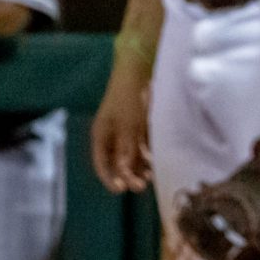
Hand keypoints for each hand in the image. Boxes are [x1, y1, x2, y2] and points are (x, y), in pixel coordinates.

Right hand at [91, 59, 152, 191]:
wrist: (142, 69)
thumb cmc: (131, 97)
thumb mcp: (128, 125)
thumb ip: (127, 148)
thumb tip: (124, 171)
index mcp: (101, 134)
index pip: (102, 163)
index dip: (110, 177)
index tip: (120, 189)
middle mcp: (112, 134)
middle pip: (117, 161)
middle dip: (128, 174)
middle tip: (141, 186)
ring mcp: (127, 129)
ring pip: (132, 154)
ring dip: (140, 166)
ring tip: (151, 176)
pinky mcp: (140, 124)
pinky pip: (142, 145)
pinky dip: (148, 154)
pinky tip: (157, 162)